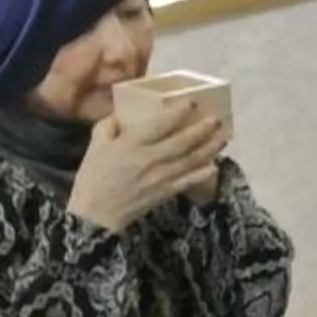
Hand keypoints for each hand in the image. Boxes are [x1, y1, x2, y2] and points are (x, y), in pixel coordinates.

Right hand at [68, 105, 230, 234]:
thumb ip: (110, 124)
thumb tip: (123, 113)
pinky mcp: (165, 192)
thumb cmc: (94, 176)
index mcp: (132, 144)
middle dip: (203, 129)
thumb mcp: (96, 144)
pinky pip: (189, 181)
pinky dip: (203, 173)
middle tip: (218, 118)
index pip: (161, 124)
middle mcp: (150, 159)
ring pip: (191, 160)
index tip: (193, 102)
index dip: (179, 112)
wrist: (96, 214)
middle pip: (183, 142)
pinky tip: (214, 165)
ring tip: (223, 136)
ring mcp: (160, 177)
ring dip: (209, 148)